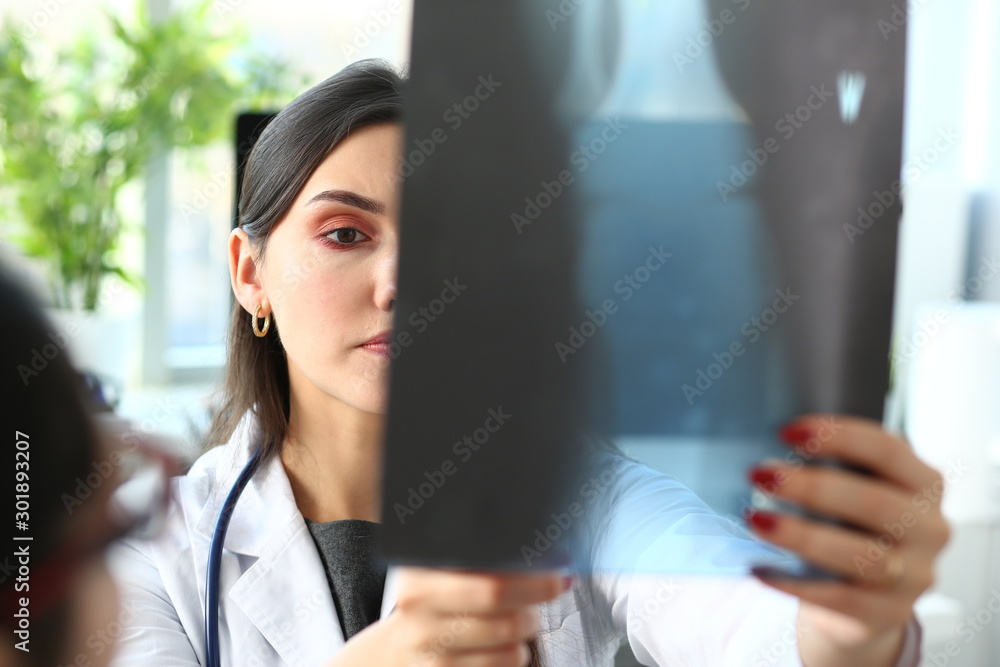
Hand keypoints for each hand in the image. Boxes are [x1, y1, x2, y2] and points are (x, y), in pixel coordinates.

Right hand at [325, 567, 569, 666]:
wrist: (400, 650)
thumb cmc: (436, 599)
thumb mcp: (444, 567)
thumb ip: (481, 553)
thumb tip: (545, 551)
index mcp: (419, 579)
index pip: (491, 585)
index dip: (533, 580)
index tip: (559, 572)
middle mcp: (420, 618)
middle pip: (506, 618)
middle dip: (537, 604)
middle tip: (551, 589)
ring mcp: (431, 656)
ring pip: (511, 649)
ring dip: (528, 632)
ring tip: (523, 617)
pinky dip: (515, 655)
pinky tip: (505, 643)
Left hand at [745, 414, 949, 665]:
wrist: (864, 599)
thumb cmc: (852, 528)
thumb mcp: (854, 491)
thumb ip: (829, 468)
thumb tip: (761, 447)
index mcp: (923, 484)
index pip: (887, 450)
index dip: (838, 436)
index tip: (786, 432)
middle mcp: (929, 528)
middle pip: (874, 503)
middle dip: (812, 487)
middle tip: (760, 475)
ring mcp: (914, 575)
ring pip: (861, 554)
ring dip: (802, 535)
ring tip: (755, 520)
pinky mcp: (888, 613)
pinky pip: (840, 598)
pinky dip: (795, 583)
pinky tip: (760, 569)